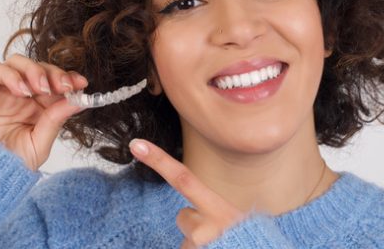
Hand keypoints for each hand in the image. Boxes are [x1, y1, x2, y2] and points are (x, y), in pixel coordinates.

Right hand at [0, 53, 88, 170]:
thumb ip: (55, 120)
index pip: (54, 82)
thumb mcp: (38, 145)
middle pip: (38, 68)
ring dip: (34, 70)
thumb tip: (78, 100)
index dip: (68, 78)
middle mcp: (17, 95)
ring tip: (42, 89)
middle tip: (64, 86)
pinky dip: (10, 75)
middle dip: (54, 73)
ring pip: (17, 62)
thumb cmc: (4, 166)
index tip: (81, 83)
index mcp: (35, 106)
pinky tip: (22, 91)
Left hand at [129, 139, 248, 248]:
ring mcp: (204, 242)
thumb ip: (213, 211)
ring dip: (199, 244)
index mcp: (222, 210)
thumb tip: (190, 215)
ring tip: (221, 245)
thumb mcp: (235, 220)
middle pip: (183, 218)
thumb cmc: (247, 238)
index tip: (136, 145)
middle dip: (193, 224)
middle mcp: (213, 226)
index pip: (184, 179)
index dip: (158, 161)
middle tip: (211, 233)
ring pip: (188, 240)